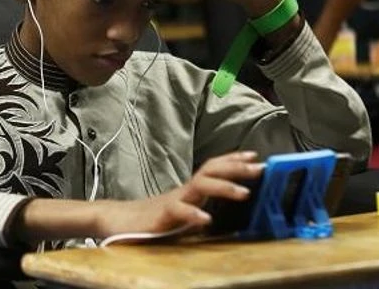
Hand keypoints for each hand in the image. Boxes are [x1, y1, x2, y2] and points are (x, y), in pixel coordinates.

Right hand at [95, 151, 262, 237]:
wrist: (119, 221)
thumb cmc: (153, 218)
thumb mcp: (184, 209)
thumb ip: (200, 203)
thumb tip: (225, 203)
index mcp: (191, 188)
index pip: (214, 167)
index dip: (234, 160)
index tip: (255, 155)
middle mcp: (184, 189)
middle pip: (211, 169)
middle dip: (236, 167)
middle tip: (259, 168)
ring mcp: (174, 200)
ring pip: (200, 186)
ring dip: (223, 187)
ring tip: (244, 193)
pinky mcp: (162, 215)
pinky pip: (179, 211)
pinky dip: (193, 214)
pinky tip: (206, 219)